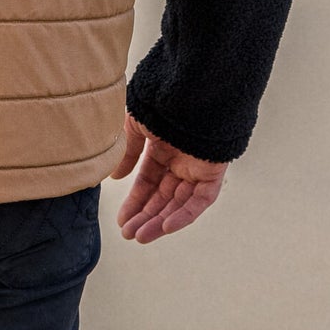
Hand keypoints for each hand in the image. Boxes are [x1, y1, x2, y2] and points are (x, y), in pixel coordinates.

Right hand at [110, 111, 228, 243]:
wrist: (188, 93)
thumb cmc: (160, 104)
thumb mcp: (135, 126)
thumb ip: (127, 153)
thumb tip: (116, 177)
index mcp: (163, 148)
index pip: (148, 182)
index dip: (135, 202)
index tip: (122, 220)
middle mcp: (181, 161)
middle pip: (163, 197)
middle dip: (146, 216)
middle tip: (129, 234)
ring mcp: (198, 168)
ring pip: (179, 203)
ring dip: (161, 221)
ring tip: (141, 236)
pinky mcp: (213, 173)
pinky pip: (200, 200)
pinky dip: (184, 215)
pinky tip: (165, 227)